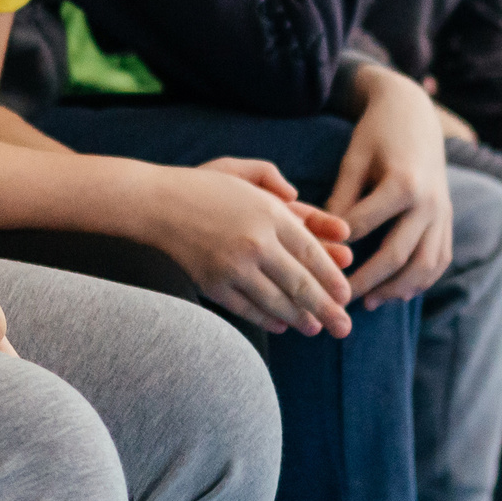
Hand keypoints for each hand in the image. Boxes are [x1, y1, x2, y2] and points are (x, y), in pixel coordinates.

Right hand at [144, 158, 355, 336]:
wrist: (155, 205)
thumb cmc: (201, 186)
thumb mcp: (240, 170)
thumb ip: (272, 179)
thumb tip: (296, 197)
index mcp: (268, 213)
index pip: (311, 252)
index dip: (332, 277)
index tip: (346, 294)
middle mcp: (256, 242)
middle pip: (300, 283)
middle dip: (327, 309)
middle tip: (344, 327)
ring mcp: (234, 267)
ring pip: (277, 302)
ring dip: (300, 319)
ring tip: (317, 329)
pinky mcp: (214, 285)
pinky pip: (248, 309)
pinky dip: (268, 320)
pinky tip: (283, 325)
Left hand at [325, 67, 454, 308]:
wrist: (416, 114)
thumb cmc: (377, 134)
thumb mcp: (354, 158)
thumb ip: (341, 197)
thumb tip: (321, 238)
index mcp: (403, 183)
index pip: (363, 228)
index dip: (337, 250)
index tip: (314, 268)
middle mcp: (429, 202)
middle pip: (397, 255)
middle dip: (366, 282)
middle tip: (339, 300)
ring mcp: (443, 213)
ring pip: (425, 265)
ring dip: (397, 289)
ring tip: (369, 302)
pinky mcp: (449, 218)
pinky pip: (440, 259)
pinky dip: (421, 280)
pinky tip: (397, 292)